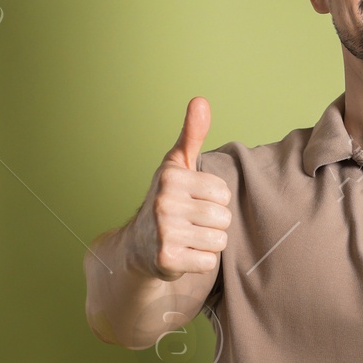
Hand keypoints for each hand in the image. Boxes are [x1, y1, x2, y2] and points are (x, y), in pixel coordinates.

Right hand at [128, 97, 231, 281]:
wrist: (139, 245)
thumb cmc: (167, 200)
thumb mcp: (177, 165)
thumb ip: (191, 134)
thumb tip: (200, 100)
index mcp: (171, 176)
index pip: (223, 192)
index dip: (214, 200)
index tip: (193, 201)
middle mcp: (164, 202)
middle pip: (224, 217)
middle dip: (213, 223)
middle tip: (190, 222)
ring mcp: (164, 232)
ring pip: (219, 240)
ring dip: (208, 242)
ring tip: (188, 237)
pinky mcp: (167, 259)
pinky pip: (209, 261)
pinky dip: (200, 261)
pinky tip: (184, 253)